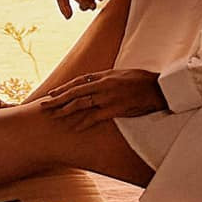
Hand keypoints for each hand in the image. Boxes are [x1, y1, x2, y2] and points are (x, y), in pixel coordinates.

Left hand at [40, 69, 166, 121]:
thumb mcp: (121, 74)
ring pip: (81, 103)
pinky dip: (84, 122)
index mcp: (104, 75)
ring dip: (66, 110)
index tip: (52, 94)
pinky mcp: (115, 109)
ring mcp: (108, 97)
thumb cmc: (141, 80)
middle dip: (58, 99)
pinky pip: (95, 116)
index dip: (63, 88)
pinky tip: (74, 127)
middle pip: (75, 92)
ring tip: (54, 117)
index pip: (78, 81)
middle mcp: (103, 84)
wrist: (157, 88)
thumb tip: (94, 83)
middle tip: (44, 106)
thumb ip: (106, 79)